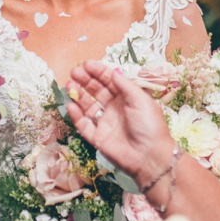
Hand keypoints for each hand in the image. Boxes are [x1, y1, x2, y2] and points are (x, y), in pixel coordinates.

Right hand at [66, 60, 177, 190]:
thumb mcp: (140, 99)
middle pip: (96, 91)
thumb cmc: (149, 125)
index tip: (86, 64)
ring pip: (87, 106)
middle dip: (85, 80)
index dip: (98, 72)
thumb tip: (112, 72)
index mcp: (127, 98)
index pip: (110, 81)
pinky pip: (84, 125)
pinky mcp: (97, 138)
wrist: (149, 156)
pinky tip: (71, 105)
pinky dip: (76, 115)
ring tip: (70, 85)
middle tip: (74, 72)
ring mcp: (105, 123)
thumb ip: (124, 85)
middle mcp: (114, 108)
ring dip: (78, 95)